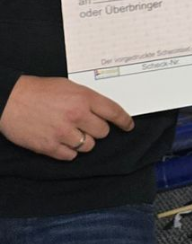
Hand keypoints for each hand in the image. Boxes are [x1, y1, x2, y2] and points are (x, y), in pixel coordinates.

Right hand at [0, 75, 132, 160]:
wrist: (8, 100)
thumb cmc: (38, 91)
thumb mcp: (68, 87)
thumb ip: (87, 99)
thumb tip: (104, 111)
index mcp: (83, 98)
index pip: (114, 112)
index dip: (124, 121)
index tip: (128, 126)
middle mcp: (76, 115)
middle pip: (103, 132)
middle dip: (97, 130)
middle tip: (85, 125)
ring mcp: (63, 133)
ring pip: (89, 146)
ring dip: (83, 141)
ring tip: (70, 133)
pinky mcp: (49, 146)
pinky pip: (71, 156)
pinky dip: (68, 151)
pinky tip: (60, 141)